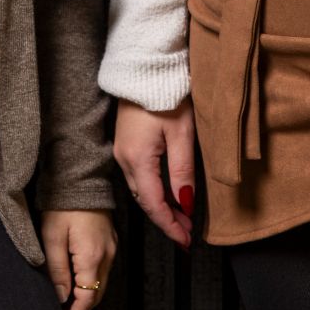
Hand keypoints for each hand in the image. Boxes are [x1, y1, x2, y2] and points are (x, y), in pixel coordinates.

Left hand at [38, 209, 116, 309]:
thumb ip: (57, 270)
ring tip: (68, 307)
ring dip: (87, 297)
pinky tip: (78, 284)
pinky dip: (91, 283)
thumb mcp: (52, 238)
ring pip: (101, 283)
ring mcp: (111, 248)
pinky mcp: (110, 241)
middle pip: (97, 295)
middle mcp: (107, 256)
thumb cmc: (63, 205)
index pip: (87, 298)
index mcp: (92, 257)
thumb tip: (61, 298)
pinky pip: (103, 270)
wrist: (81, 179)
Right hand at [111, 100, 198, 249]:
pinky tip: (169, 193)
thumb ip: (183, 171)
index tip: (185, 241)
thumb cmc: (166, 95)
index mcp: (138, 159)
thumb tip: (186, 204)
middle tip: (187, 234)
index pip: (153, 204)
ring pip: (141, 189)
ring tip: (182, 217)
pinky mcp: (125, 144)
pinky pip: (139, 176)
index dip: (170, 225)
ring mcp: (122, 151)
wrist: (145, 68)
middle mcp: (124, 159)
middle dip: (166, 219)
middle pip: (145, 200)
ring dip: (160, 206)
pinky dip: (154, 190)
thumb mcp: (182, 134)